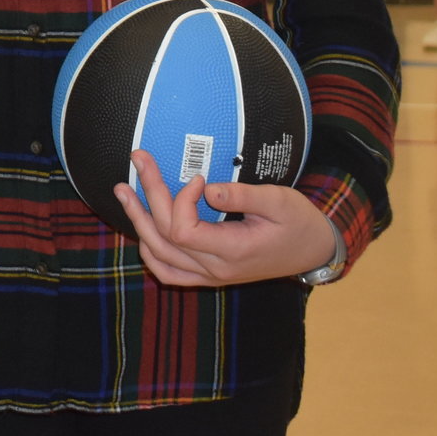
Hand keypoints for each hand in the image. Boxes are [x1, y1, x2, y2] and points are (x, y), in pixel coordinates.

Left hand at [113, 149, 339, 287]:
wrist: (313, 252)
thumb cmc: (299, 223)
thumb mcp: (280, 202)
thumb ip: (244, 196)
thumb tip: (208, 189)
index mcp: (233, 251)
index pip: (183, 231)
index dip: (179, 200)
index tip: (197, 176)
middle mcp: (216, 269)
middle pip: (165, 237)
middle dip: (148, 195)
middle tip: (138, 159)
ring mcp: (210, 276)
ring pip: (160, 255)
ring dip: (138, 222)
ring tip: (123, 191)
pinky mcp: (209, 275)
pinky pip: (169, 271)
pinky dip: (151, 251)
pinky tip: (141, 227)